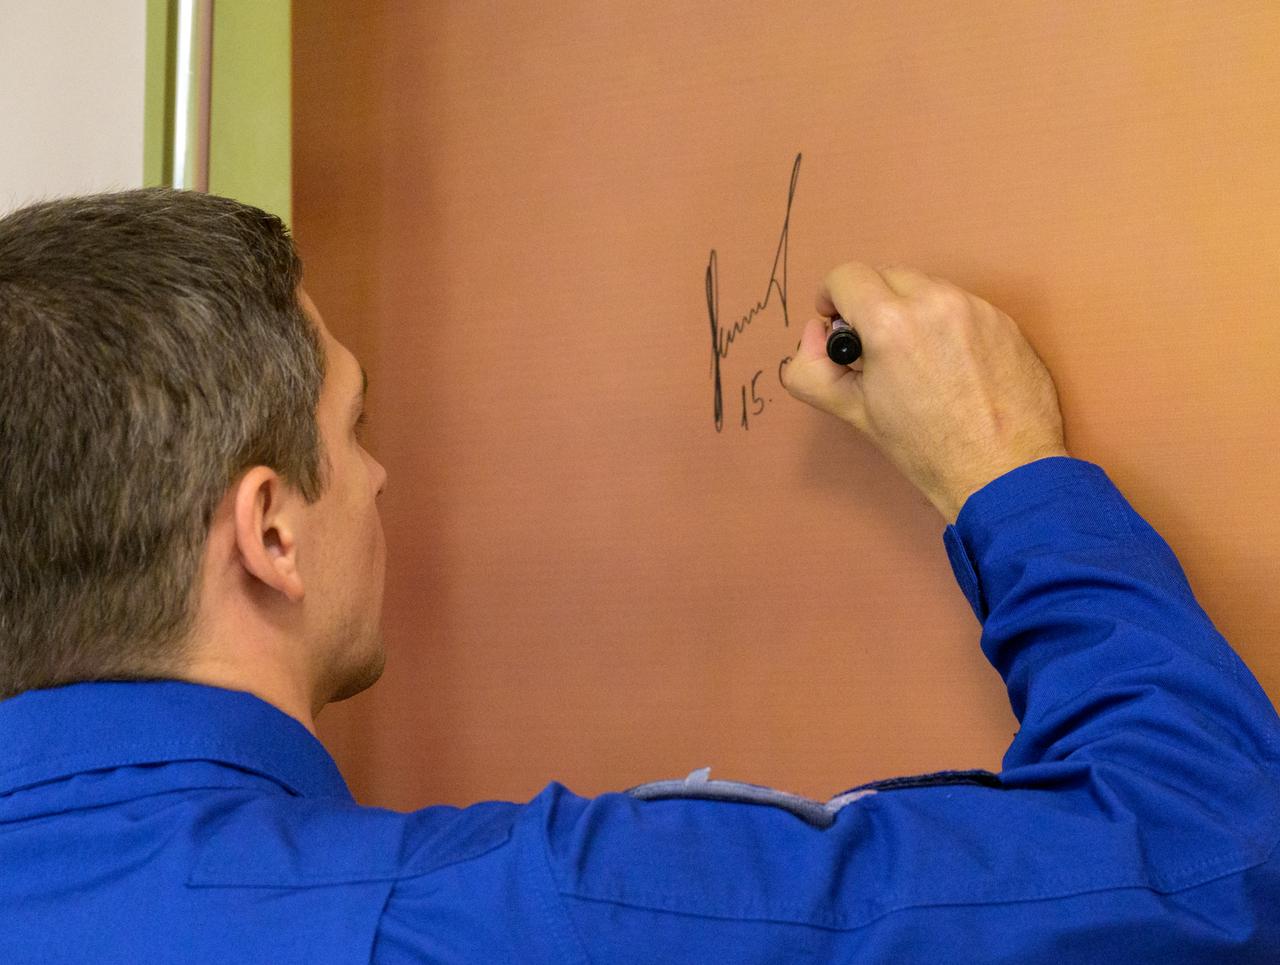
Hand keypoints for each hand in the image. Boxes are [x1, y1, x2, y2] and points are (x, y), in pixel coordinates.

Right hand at [781, 262, 1069, 523]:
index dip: (832, 299)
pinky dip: (947, 324)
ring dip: (912, 312)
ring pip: (926, 288)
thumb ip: (811, 369)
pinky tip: (954, 367)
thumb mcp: (853, 413)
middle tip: (878, 350)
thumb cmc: (927, 448)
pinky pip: (961, 305)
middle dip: (872, 304)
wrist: (1003, 473)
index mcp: (890, 323)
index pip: (846, 276)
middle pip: (886, 276)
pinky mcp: (1004, 319)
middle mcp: (935, 302)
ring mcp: (975, 307)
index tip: (839, 324)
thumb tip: (815, 333)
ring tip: (919, 362)